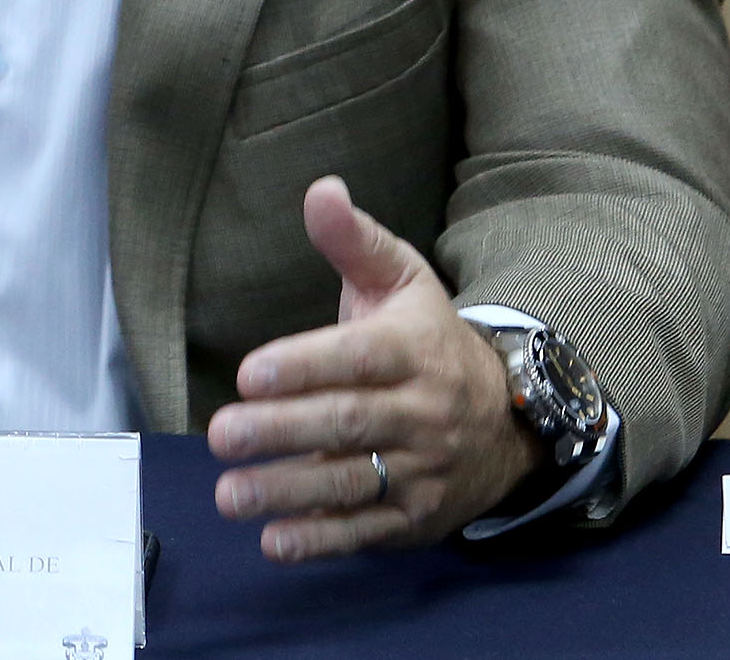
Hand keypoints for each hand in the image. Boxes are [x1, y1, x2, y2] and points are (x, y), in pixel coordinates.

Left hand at [205, 176, 542, 559]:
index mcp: (413, 351)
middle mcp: (423, 413)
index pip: (356, 358)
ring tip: (230, 494)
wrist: (508, 419)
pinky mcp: (416, 517)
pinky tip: (276, 541)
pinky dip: (322, 539)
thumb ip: (353, 241)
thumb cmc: (427, 340)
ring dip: (288, 492)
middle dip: (281, 431)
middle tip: (221, 434)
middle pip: (347, 422)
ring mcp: (422, 469)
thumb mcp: (401, 281)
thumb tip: (320, 189)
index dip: (302, 366)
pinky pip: (367, 529)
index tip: (247, 375)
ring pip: (352, 481)